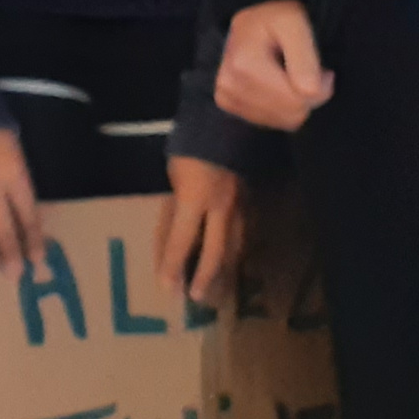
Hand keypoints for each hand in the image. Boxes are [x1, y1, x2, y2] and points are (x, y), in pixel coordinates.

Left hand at [155, 156, 244, 302]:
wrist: (226, 122)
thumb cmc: (190, 146)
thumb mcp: (173, 177)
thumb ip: (175, 207)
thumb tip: (174, 237)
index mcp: (196, 199)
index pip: (182, 241)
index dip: (173, 266)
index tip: (168, 288)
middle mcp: (222, 207)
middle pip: (216, 251)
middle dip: (205, 276)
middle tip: (195, 297)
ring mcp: (241, 204)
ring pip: (235, 244)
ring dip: (224, 266)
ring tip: (215, 283)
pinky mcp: (250, 200)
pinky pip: (243, 231)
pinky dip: (235, 247)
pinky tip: (231, 257)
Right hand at [214, 1, 332, 130]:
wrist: (251, 18)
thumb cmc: (275, 17)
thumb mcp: (295, 25)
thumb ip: (305, 59)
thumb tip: (310, 93)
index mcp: (245, 66)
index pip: (297, 100)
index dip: (320, 87)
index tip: (320, 67)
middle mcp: (229, 85)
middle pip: (290, 114)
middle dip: (308, 97)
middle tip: (306, 70)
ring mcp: (226, 96)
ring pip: (282, 121)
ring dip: (294, 103)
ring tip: (290, 75)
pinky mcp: (227, 103)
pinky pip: (269, 121)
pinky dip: (280, 108)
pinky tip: (277, 86)